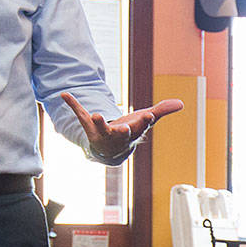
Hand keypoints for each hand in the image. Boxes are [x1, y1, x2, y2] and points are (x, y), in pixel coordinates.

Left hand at [59, 93, 185, 163]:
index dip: (145, 122)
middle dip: (123, 130)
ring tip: (96, 115)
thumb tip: (181, 103)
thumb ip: (162, 110)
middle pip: (122, 133)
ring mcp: (101, 134)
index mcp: (133, 132)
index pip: (141, 127)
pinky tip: (64, 95)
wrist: (109, 152)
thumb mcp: (145, 121)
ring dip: (99, 123)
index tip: (149, 116)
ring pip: (101, 130)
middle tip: (124, 127)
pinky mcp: (88, 128)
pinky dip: (73, 104)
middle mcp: (117, 136)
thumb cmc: (129, 133)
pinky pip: (80, 115)